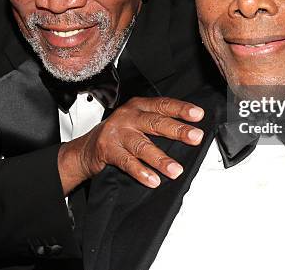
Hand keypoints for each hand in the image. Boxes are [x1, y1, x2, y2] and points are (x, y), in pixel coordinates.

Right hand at [58, 97, 203, 193]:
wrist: (86, 149)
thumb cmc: (118, 134)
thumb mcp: (137, 122)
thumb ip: (158, 123)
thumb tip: (188, 133)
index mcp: (138, 106)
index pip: (162, 105)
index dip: (181, 109)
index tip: (198, 115)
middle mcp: (128, 116)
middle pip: (155, 122)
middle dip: (177, 130)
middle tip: (195, 137)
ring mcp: (117, 133)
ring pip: (142, 145)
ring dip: (160, 159)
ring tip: (175, 170)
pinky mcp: (107, 150)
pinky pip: (127, 162)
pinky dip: (141, 172)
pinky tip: (153, 180)